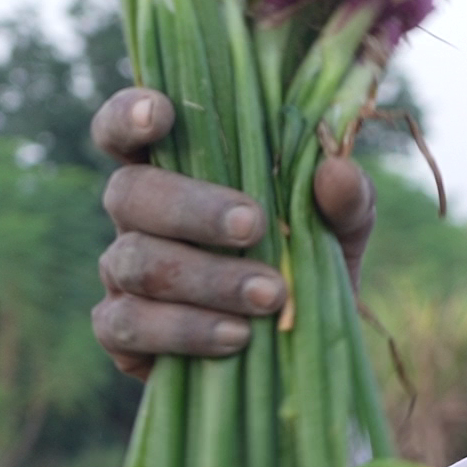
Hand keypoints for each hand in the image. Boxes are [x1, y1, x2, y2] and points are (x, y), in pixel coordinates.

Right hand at [88, 87, 378, 377]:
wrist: (302, 353)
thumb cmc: (305, 267)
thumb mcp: (340, 231)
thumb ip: (345, 197)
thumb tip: (336, 171)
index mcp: (175, 170)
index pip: (123, 129)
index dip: (127, 114)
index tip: (161, 113)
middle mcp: (136, 215)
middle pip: (129, 192)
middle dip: (191, 208)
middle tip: (253, 226)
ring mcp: (122, 273)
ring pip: (135, 261)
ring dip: (205, 277)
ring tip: (269, 296)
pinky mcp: (121, 331)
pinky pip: (129, 325)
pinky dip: (186, 330)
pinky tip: (237, 336)